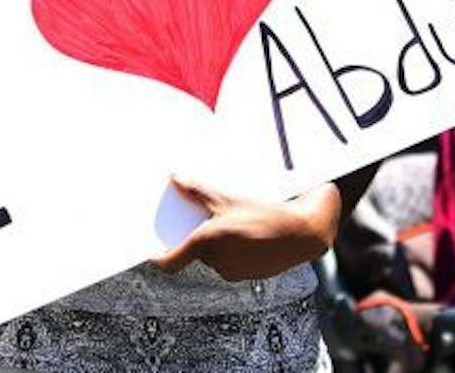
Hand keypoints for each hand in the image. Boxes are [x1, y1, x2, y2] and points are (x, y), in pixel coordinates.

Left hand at [151, 176, 340, 282]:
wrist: (304, 233)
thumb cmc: (265, 214)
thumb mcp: (228, 198)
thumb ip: (197, 190)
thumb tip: (175, 179)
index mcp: (207, 245)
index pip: (171, 262)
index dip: (159, 257)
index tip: (151, 251)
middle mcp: (217, 263)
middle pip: (196, 250)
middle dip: (199, 235)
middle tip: (207, 216)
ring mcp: (234, 271)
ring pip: (216, 255)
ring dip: (219, 241)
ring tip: (235, 220)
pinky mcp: (250, 274)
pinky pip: (233, 260)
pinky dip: (235, 248)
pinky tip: (249, 231)